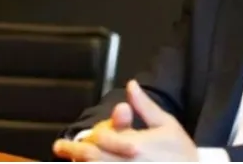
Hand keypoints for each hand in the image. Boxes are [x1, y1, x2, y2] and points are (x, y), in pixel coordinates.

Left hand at [53, 80, 197, 161]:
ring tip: (72, 159)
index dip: (87, 137)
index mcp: (136, 145)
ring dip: (82, 163)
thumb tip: (131, 86)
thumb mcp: (167, 125)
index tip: (73, 140)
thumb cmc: (181, 153)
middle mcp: (127, 162)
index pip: (101, 139)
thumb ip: (144, 107)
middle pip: (91, 158)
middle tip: (60, 148)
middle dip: (73, 152)